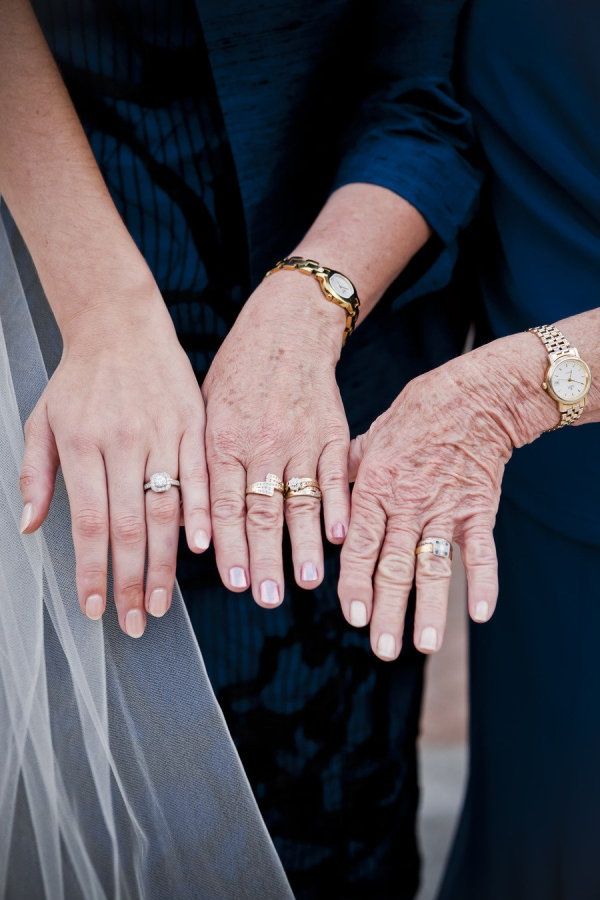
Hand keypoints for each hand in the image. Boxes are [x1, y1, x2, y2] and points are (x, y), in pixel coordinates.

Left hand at [19, 282, 209, 636]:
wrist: (121, 324)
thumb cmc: (79, 378)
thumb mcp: (42, 419)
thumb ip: (35, 474)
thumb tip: (29, 527)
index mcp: (82, 445)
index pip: (88, 522)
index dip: (92, 570)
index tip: (96, 608)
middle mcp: (123, 443)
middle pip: (129, 526)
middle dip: (131, 581)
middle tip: (134, 622)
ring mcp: (162, 433)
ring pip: (165, 509)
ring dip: (165, 563)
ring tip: (162, 603)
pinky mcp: (193, 424)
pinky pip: (200, 476)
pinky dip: (201, 514)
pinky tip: (200, 549)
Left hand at [202, 271, 349, 606]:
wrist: (286, 330)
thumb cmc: (238, 374)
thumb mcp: (204, 412)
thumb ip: (202, 466)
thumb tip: (193, 524)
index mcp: (223, 440)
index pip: (225, 505)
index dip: (230, 547)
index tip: (234, 583)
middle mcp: (261, 443)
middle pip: (263, 512)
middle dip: (266, 560)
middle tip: (268, 597)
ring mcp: (300, 438)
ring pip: (301, 501)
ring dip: (305, 545)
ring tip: (309, 581)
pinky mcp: (332, 432)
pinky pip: (336, 475)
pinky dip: (339, 507)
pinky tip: (341, 537)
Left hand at [338, 333, 551, 659]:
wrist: (470, 397)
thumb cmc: (413, 416)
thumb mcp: (366, 440)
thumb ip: (345, 479)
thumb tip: (323, 504)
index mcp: (376, 489)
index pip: (361, 546)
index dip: (355, 583)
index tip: (352, 617)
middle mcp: (407, 504)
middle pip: (394, 566)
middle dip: (388, 610)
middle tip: (381, 649)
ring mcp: (444, 509)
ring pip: (433, 567)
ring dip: (430, 609)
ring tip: (424, 646)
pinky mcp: (478, 509)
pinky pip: (481, 551)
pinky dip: (482, 581)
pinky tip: (479, 613)